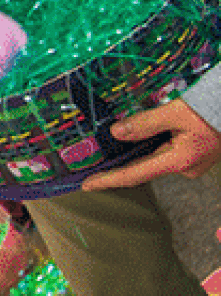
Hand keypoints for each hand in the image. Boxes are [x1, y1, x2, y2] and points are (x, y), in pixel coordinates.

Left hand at [82, 98, 220, 190]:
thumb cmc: (210, 109)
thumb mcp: (175, 112)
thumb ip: (145, 123)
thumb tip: (116, 133)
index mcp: (178, 161)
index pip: (135, 175)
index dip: (109, 180)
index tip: (87, 185)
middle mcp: (184, 167)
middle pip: (144, 168)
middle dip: (118, 166)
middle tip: (92, 165)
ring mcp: (191, 163)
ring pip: (155, 158)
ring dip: (134, 153)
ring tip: (109, 149)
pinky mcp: (195, 154)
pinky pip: (165, 151)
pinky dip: (149, 145)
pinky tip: (136, 137)